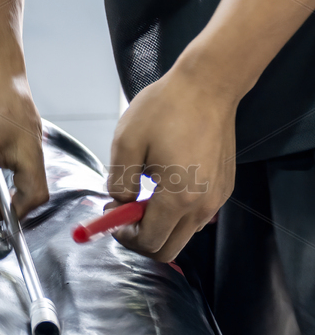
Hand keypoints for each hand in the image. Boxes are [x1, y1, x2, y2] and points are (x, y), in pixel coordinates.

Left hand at [107, 66, 236, 261]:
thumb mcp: (126, 144)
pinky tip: (162, 185)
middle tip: (122, 212)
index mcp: (178, 198)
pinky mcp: (224, 187)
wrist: (208, 85)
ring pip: (183, 234)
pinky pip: (197, 216)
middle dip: (140, 238)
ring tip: (140, 194)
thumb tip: (119, 203)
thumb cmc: (165, 110)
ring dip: (158, 225)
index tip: (110, 215)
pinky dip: (175, 212)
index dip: (123, 237)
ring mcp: (218, 197)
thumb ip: (118, 182)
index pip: (149, 242)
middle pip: (169, 249)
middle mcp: (204, 205)